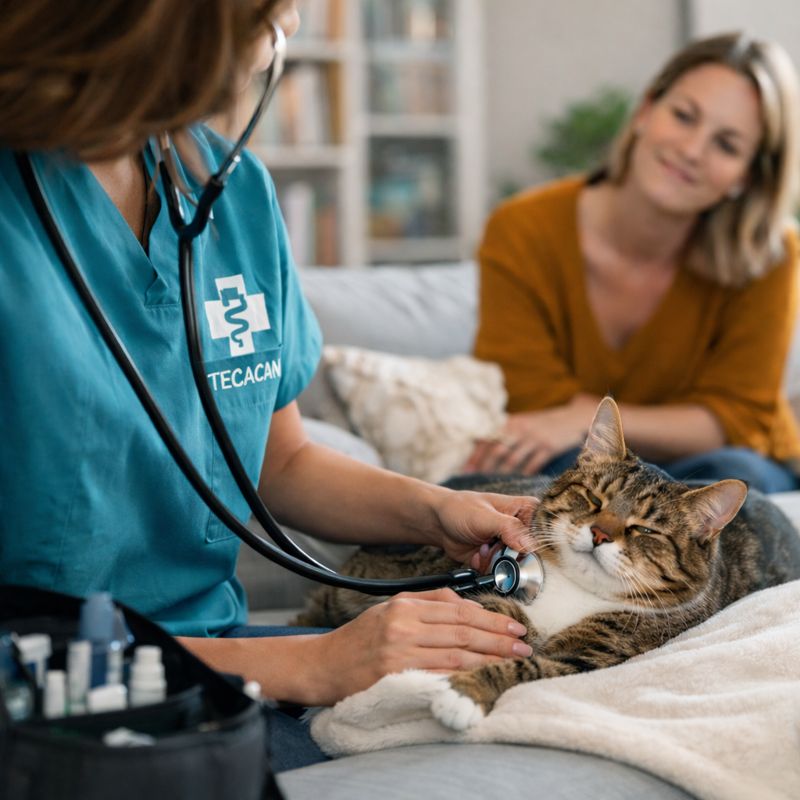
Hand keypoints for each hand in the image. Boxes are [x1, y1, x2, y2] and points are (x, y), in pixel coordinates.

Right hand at [308, 589, 532, 703]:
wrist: (323, 664)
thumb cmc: (359, 638)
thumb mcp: (390, 608)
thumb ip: (428, 602)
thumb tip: (466, 604)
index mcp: (405, 606)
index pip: (458, 611)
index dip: (490, 619)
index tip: (513, 626)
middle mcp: (403, 626)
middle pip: (462, 631)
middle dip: (498, 639)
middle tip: (523, 644)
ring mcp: (399, 652)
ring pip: (456, 654)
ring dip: (489, 658)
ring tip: (513, 661)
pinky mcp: (395, 676)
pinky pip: (439, 675)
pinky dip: (465, 676)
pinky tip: (484, 677)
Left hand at [430, 489, 536, 569]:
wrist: (439, 523)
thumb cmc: (461, 509)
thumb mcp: (485, 517)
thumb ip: (509, 528)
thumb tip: (530, 545)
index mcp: (526, 511)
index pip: (546, 531)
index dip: (540, 545)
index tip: (523, 550)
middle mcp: (523, 530)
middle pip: (533, 555)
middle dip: (511, 558)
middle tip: (493, 547)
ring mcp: (511, 547)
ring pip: (516, 568)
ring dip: (496, 563)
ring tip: (481, 548)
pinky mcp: (499, 561)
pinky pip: (501, 574)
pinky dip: (487, 569)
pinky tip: (476, 555)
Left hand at [464, 397, 596, 474]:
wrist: (571, 418)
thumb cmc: (540, 424)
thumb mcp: (521, 422)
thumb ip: (502, 432)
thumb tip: (475, 445)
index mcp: (510, 422)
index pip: (487, 439)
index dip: (475, 456)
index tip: (465, 470)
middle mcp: (520, 428)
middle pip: (497, 450)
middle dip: (484, 467)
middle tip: (474, 481)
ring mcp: (535, 438)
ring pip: (513, 459)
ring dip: (501, 474)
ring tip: (492, 485)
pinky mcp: (549, 447)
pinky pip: (533, 464)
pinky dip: (524, 475)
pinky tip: (517, 483)